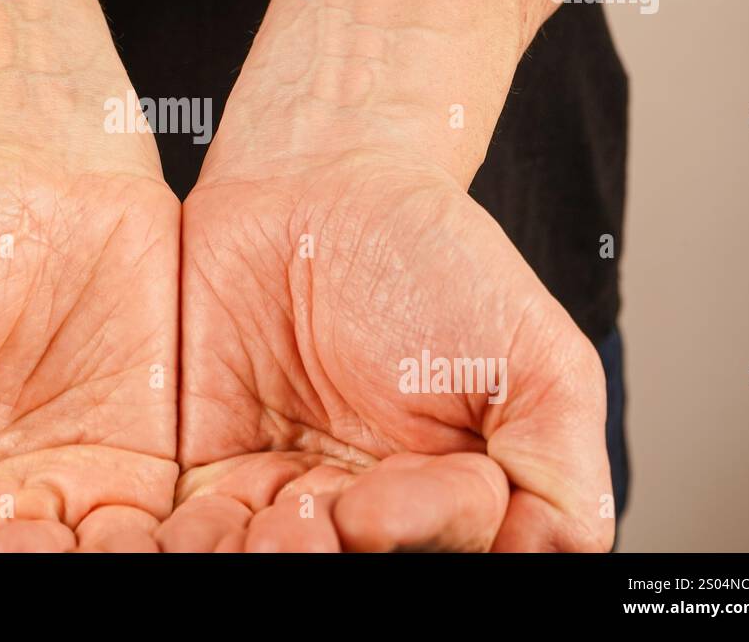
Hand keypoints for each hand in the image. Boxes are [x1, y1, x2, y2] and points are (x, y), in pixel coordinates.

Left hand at [160, 153, 612, 551]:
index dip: (418, 531)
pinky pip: (189, 530)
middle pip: (349, 568)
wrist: (321, 181)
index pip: (441, 547)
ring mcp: (278, 495)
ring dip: (257, 558)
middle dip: (325, 557)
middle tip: (310, 524)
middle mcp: (361, 514)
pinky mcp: (201, 469)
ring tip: (258, 528)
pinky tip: (190, 531)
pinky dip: (186, 544)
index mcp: (449, 503)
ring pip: (266, 561)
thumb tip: (548, 559)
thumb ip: (561, 474)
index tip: (378, 501)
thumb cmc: (437, 260)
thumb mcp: (539, 362)